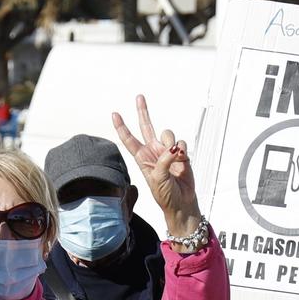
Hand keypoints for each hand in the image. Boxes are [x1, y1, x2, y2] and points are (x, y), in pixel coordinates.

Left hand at [110, 95, 199, 238]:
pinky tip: (183, 161)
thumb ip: (164, 161)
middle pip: (146, 126)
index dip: (122, 127)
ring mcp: (166, 152)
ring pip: (168, 134)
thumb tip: (174, 147)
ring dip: (171, 143)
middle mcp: (153, 152)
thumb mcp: (158, 179)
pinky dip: (183, 151)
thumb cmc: (165, 195)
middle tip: (139, 97)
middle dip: (143, 112)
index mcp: (142, 158)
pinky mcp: (180, 154)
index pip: (129, 139)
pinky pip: (182, 143)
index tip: (115, 114)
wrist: (181, 202)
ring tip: (174, 158)